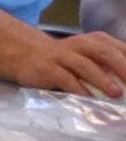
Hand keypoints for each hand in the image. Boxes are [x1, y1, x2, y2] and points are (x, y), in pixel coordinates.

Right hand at [6, 29, 125, 97]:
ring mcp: (62, 56)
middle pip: (104, 53)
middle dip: (122, 68)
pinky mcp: (47, 68)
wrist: (25, 52)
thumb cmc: (65, 59)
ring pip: (84, 64)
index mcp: (96, 40)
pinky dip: (78, 89)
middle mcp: (80, 45)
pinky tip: (89, 99)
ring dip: (102, 79)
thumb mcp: (89, 57)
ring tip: (116, 94)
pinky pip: (65, 78)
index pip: (119, 49)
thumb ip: (109, 67)